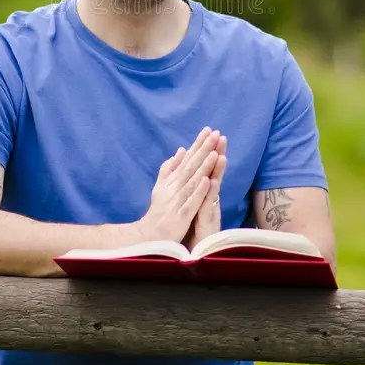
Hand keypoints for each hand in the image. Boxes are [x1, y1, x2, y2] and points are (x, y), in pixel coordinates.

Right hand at [138, 127, 220, 242]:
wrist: (149, 235)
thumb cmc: (158, 209)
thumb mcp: (161, 185)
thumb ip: (170, 168)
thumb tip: (181, 150)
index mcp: (173, 179)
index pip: (188, 158)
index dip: (198, 144)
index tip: (209, 130)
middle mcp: (175, 187)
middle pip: (192, 165)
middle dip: (204, 149)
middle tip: (215, 134)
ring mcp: (178, 200)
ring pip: (193, 181)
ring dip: (203, 166)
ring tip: (214, 152)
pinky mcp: (182, 215)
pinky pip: (192, 202)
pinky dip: (200, 191)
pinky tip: (208, 180)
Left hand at [183, 134, 226, 250]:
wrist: (193, 250)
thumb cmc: (193, 226)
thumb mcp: (192, 202)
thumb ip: (193, 185)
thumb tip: (194, 168)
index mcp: (203, 191)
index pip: (206, 167)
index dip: (209, 151)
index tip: (211, 133)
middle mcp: (209, 197)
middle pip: (214, 172)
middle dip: (218, 154)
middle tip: (221, 137)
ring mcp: (210, 207)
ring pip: (215, 186)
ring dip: (218, 171)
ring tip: (221, 155)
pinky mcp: (207, 219)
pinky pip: (209, 204)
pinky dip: (211, 193)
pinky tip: (212, 182)